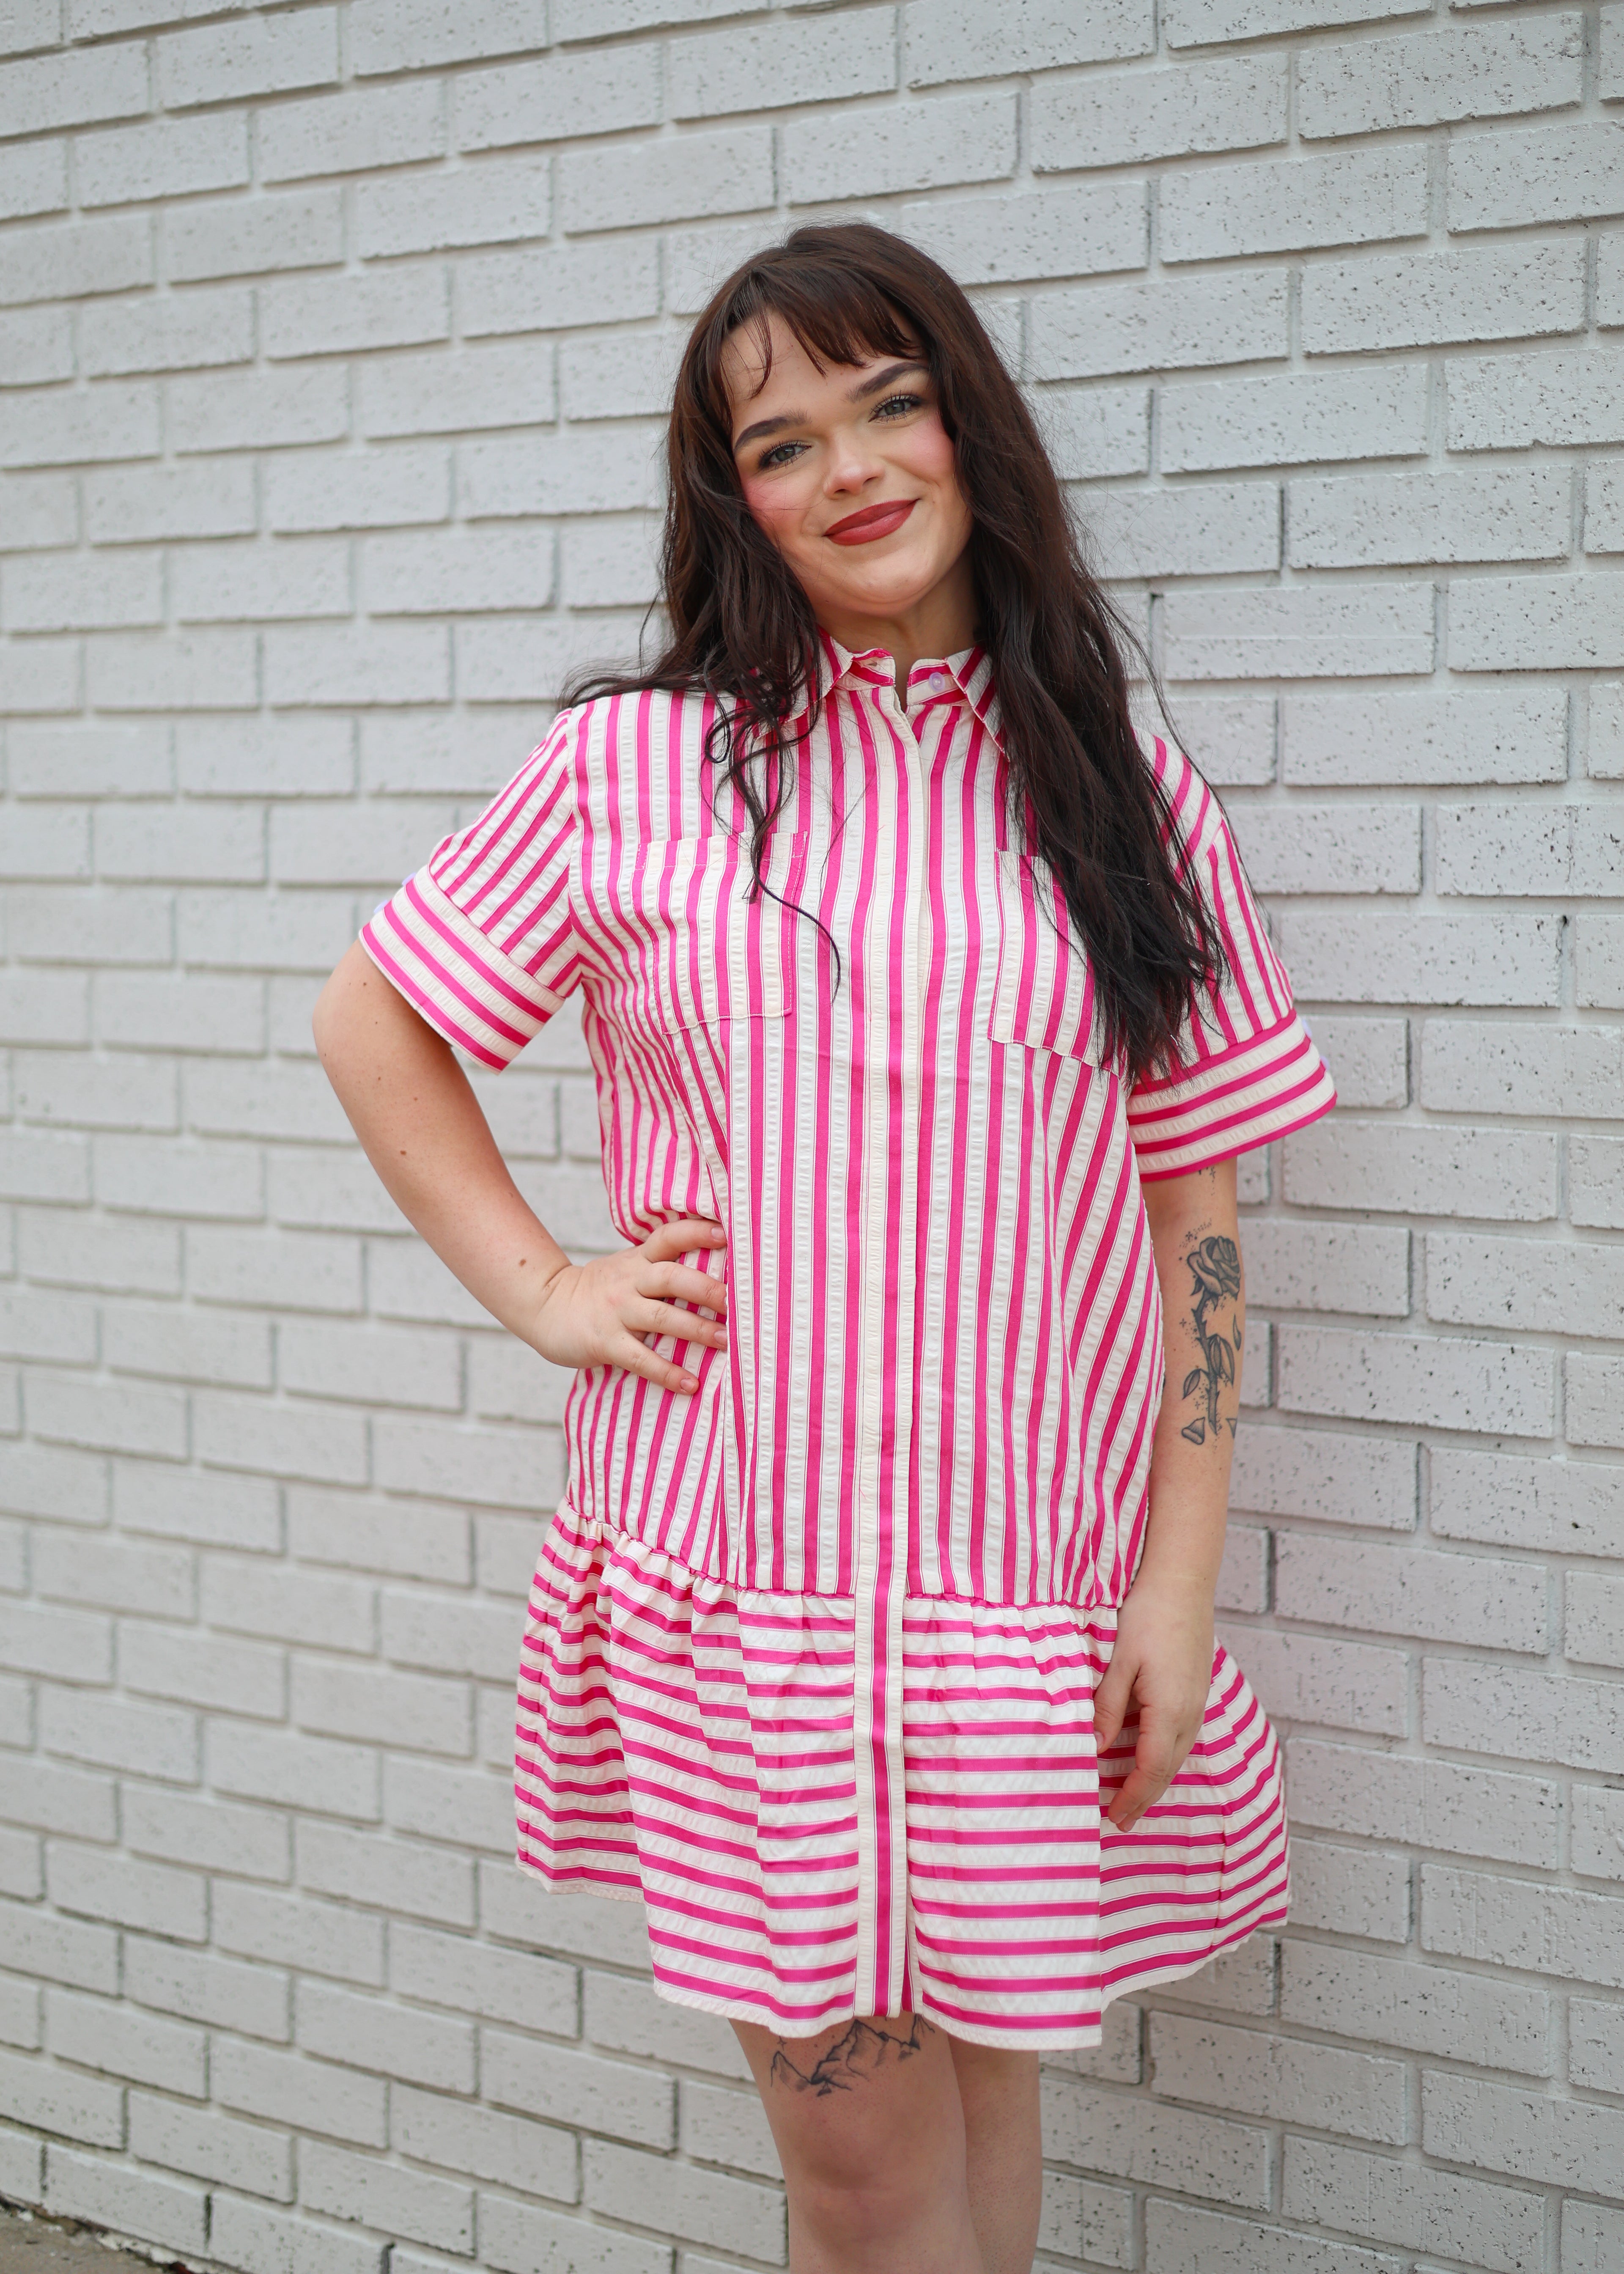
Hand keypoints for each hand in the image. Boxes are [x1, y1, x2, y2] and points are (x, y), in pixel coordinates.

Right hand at [529, 1217, 726, 1395]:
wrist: (546, 1307)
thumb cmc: (600, 1290)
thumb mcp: (627, 1267)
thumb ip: (662, 1265)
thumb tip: (717, 1272)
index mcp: (638, 1260)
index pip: (669, 1238)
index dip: (697, 1233)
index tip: (726, 1233)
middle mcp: (630, 1282)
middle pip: (672, 1277)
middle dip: (707, 1289)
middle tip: (737, 1302)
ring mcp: (617, 1312)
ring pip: (662, 1317)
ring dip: (697, 1330)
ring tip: (726, 1341)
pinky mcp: (605, 1343)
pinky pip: (641, 1358)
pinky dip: (667, 1372)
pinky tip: (691, 1384)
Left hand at [1092, 1570, 1215, 1831]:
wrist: (1183, 1582)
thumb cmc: (1148, 1616)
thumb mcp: (1120, 1662)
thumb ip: (1108, 1707)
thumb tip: (1096, 1748)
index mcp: (1169, 1711)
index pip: (1150, 1770)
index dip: (1132, 1798)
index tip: (1113, 1818)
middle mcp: (1190, 1715)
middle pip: (1166, 1771)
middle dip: (1143, 1799)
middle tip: (1120, 1821)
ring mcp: (1197, 1705)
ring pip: (1176, 1756)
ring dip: (1155, 1780)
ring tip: (1132, 1799)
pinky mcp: (1196, 1693)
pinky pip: (1181, 1738)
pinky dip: (1164, 1758)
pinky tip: (1148, 1758)